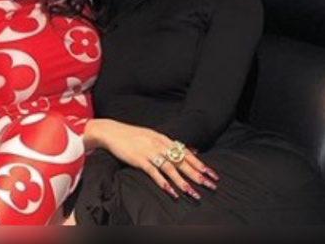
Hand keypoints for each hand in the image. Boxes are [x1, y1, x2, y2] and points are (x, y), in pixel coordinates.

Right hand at [96, 120, 218, 198]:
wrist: (112, 132)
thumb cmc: (132, 135)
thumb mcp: (154, 136)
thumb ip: (171, 144)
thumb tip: (190, 151)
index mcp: (165, 139)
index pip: (187, 153)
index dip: (200, 164)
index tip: (212, 174)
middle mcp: (160, 145)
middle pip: (182, 162)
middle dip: (197, 175)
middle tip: (209, 185)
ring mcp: (150, 152)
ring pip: (170, 169)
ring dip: (182, 182)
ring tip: (192, 192)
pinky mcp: (139, 160)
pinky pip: (154, 173)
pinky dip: (163, 182)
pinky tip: (171, 191)